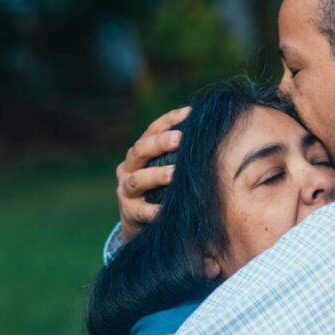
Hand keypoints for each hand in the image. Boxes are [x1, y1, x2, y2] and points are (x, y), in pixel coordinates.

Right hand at [115, 106, 188, 241]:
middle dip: (160, 143)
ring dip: (156, 175)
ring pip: (138, 179)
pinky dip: (154, 210)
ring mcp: (126, 190)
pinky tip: (167, 209)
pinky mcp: (129, 212)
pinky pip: (142, 211)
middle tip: (180, 138)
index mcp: (138, 153)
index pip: (151, 131)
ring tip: (174, 173)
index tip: (189, 113)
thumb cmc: (159, 189)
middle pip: (140, 150)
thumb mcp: (163, 168)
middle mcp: (128, 168)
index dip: (168, 120)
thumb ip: (178, 154)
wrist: (137, 222)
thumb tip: (208, 130)